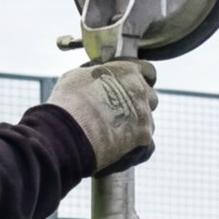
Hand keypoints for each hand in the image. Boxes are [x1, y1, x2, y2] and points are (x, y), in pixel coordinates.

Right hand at [49, 58, 156, 173]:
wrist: (69, 133)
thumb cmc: (70, 103)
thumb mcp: (78, 76)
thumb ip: (96, 74)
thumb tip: (96, 76)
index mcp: (128, 73)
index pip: (147, 71)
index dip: (139, 78)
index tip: (132, 86)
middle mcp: (142, 93)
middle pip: (149, 97)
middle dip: (137, 103)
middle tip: (118, 111)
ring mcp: (145, 118)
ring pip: (146, 122)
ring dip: (135, 125)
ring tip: (112, 133)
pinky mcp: (145, 142)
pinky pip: (146, 144)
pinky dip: (134, 147)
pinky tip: (117, 148)